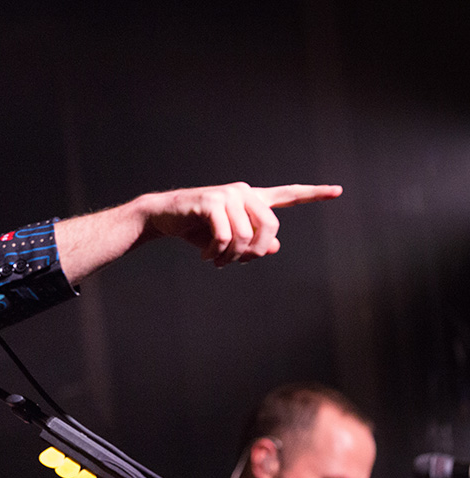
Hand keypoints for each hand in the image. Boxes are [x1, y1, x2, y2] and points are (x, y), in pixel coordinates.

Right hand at [136, 182, 342, 266]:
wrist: (163, 216)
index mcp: (251, 199)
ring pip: (245, 235)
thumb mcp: (226, 239)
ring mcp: (227, 195)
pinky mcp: (211, 202)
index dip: (313, 194)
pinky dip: (217, 253)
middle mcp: (243, 192)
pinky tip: (207, 257)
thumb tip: (273, 248)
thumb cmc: (196, 228)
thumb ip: (251, 242)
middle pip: (270, 226)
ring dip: (231, 257)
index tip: (338, 191)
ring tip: (218, 262)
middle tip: (238, 263)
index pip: (287, 194)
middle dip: (255, 250)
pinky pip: (225, 236)